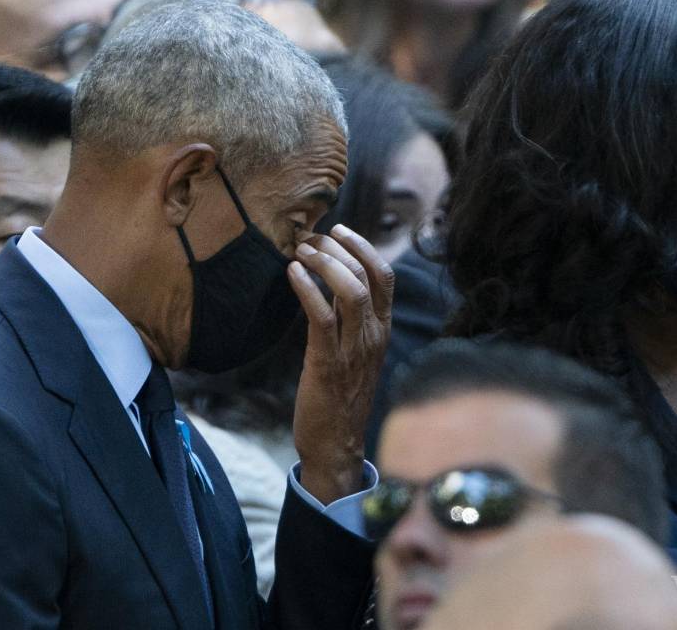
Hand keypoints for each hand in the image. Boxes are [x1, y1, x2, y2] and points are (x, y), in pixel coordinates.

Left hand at [288, 224, 393, 503]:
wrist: (336, 446)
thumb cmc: (340, 398)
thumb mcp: (354, 354)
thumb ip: (349, 321)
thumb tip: (330, 284)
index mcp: (381, 331)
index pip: (385, 277)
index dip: (363, 247)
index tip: (339, 230)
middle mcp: (373, 337)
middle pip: (367, 276)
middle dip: (338, 248)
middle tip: (311, 237)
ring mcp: (353, 351)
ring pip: (350, 291)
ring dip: (324, 263)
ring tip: (301, 251)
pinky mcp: (328, 364)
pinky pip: (322, 317)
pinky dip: (307, 289)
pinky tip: (292, 274)